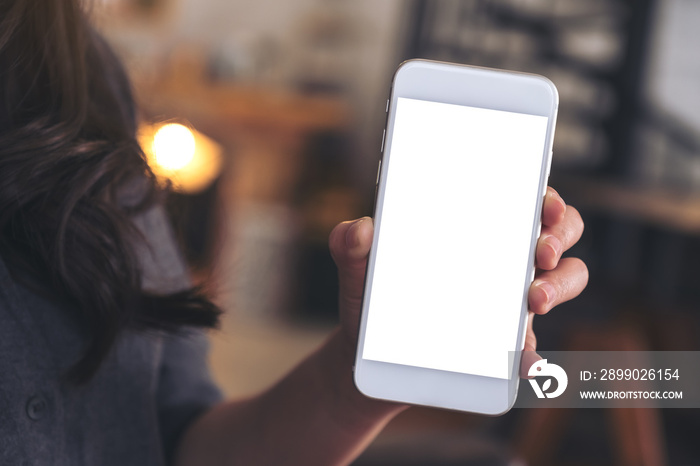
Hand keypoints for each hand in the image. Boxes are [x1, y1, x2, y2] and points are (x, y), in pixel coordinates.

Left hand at [329, 186, 587, 376]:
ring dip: (560, 286)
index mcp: (473, 229)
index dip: (546, 197)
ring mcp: (509, 301)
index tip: (545, 204)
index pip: (522, 200)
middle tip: (539, 253)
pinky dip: (534, 354)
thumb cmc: (371, 300)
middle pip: (558, 233)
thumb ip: (349, 245)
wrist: (366, 357)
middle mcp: (501, 258)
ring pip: (564, 280)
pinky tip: (524, 361)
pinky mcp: (505, 344)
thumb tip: (359, 230)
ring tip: (533, 301)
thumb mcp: (356, 269)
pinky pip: (533, 346)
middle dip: (561, 236)